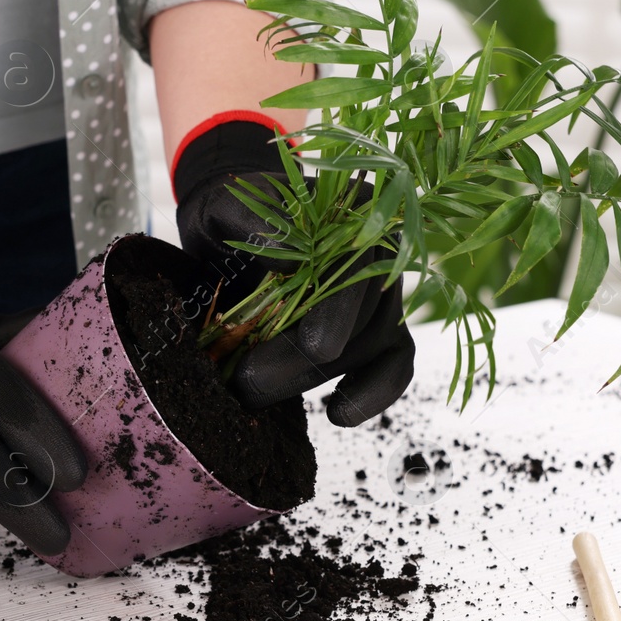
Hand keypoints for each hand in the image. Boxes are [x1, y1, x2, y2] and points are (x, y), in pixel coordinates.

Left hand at [173, 117, 414, 426]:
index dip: (334, 317)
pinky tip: (337, 413)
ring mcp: (385, 298)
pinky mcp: (380, 332)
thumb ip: (252, 221)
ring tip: (255, 393)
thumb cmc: (233, 216)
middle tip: (245, 383)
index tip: (310, 350)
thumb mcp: (227, 207)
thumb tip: (286, 254)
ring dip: (315, 382)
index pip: (357, 273)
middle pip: (362, 321)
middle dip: (302, 362)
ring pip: (372, 351)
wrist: (235, 229)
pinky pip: (393, 368)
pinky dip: (370, 396)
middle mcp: (382, 256)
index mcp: (354, 216)